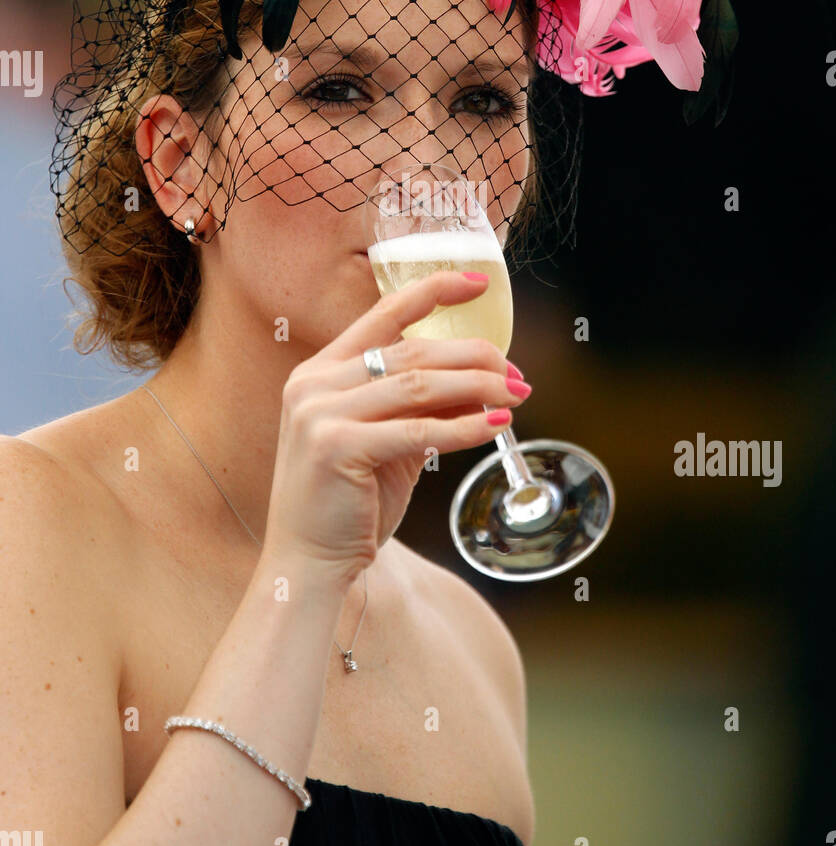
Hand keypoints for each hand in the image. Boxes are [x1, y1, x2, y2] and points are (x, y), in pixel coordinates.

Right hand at [261, 270, 529, 585]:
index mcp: (321, 371)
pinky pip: (418, 429)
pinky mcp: (336, 447)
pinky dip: (465, 426)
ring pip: (419, 384)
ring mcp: (320, 413)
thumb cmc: (350, 504)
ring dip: (478, 386)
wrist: (308, 563)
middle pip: (412, 351)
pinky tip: (496, 426)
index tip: (480, 282)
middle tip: (517, 374)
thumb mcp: (390, 443)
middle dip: (474, 357)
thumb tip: (487, 383)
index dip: (434, 291)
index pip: (383, 313)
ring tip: (515, 395)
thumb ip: (425, 408)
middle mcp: (314, 383)